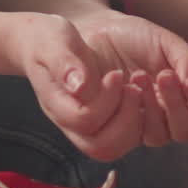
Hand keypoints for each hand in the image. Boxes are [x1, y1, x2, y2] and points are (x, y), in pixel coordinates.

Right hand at [11, 12, 145, 162]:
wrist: (46, 44)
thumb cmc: (50, 41)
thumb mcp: (53, 41)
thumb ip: (63, 61)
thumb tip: (80, 85)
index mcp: (57, 104)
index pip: (83, 120)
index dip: (105, 101)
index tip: (117, 74)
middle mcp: (72, 124)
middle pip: (102, 146)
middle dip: (126, 117)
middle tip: (134, 87)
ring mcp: (90, 127)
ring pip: (117, 146)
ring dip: (136, 120)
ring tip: (139, 88)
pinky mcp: (107, 122)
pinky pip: (127, 138)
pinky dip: (142, 119)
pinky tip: (142, 92)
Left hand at [74, 9, 187, 145]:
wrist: (98, 32)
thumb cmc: (135, 39)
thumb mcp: (165, 42)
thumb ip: (187, 59)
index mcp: (183, 97)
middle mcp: (164, 118)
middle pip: (185, 132)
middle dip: (176, 105)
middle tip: (163, 76)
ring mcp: (138, 127)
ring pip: (157, 137)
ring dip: (150, 106)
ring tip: (138, 76)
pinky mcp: (108, 132)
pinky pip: (122, 137)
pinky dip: (122, 109)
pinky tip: (117, 83)